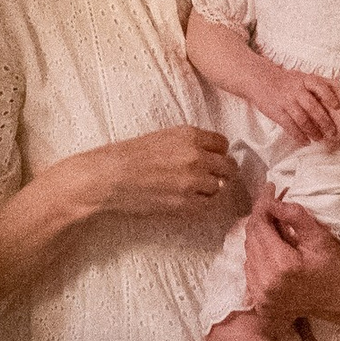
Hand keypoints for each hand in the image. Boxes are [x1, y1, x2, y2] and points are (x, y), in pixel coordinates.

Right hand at [78, 127, 240, 221]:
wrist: (112, 176)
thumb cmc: (130, 155)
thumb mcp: (164, 136)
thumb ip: (190, 143)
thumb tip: (209, 153)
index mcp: (190, 135)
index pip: (223, 144)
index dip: (218, 152)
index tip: (214, 158)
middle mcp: (196, 156)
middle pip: (227, 166)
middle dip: (221, 171)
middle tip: (212, 176)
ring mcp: (193, 181)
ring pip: (220, 187)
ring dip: (211, 189)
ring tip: (196, 189)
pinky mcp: (186, 203)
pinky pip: (208, 205)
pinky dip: (203, 203)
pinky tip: (191, 200)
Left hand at [245, 194, 339, 328]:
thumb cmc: (336, 268)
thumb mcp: (320, 237)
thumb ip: (294, 216)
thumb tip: (272, 201)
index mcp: (282, 266)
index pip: (260, 226)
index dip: (263, 204)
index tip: (270, 188)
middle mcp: (266, 284)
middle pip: (251, 239)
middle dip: (260, 217)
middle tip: (272, 202)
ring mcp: (262, 297)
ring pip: (248, 254)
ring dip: (258, 236)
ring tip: (274, 223)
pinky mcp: (262, 305)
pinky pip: (251, 271)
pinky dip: (258, 255)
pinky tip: (272, 246)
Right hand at [250, 64, 338, 147]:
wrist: (260, 78)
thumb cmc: (285, 80)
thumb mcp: (299, 77)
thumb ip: (313, 88)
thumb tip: (333, 102)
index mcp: (303, 79)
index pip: (319, 86)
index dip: (329, 96)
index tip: (337, 106)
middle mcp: (295, 90)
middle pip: (313, 107)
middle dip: (324, 122)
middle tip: (332, 133)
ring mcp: (286, 101)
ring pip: (302, 119)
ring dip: (313, 131)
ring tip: (319, 139)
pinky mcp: (276, 112)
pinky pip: (290, 127)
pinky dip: (299, 136)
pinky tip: (305, 142)